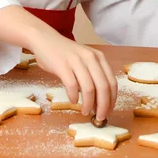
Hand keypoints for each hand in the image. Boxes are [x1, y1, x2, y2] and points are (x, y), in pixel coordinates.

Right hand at [0, 4, 117, 120]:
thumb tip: (100, 101)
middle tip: (100, 117)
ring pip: (89, 88)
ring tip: (85, 111)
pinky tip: (73, 101)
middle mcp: (90, 57)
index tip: (109, 111)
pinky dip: (74, 97)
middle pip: (103, 87)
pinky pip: (72, 86)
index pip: (112, 82)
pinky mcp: (62, 65)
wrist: (45, 40)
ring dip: (89, 104)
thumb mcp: (84, 60)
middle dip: (103, 106)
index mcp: (98, 57)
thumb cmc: (65, 54)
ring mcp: (76, 61)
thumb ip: (93, 75)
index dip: (112, 100)